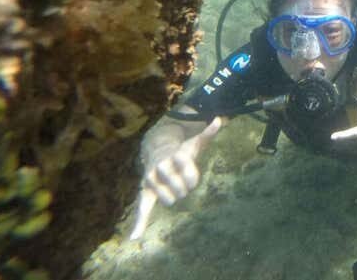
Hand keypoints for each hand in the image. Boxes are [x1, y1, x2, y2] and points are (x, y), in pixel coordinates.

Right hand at [129, 116, 222, 239]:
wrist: (156, 151)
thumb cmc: (180, 150)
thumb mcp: (194, 142)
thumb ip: (208, 133)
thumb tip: (222, 119)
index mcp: (175, 157)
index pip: (190, 175)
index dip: (193, 178)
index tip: (191, 174)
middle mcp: (161, 168)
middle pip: (182, 190)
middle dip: (185, 188)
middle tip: (181, 180)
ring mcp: (152, 181)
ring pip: (169, 200)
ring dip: (174, 197)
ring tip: (172, 187)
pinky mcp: (145, 192)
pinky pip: (142, 208)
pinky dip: (139, 223)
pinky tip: (134, 237)